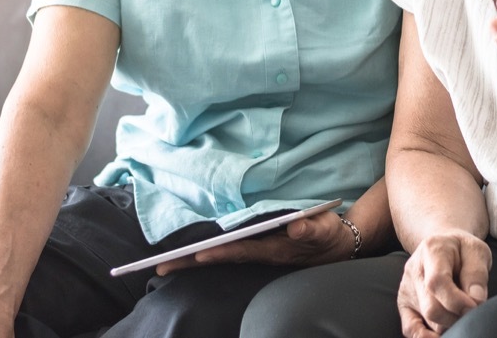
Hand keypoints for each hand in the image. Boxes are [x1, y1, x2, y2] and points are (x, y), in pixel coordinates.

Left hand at [155, 211, 353, 274]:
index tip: (199, 254)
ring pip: (220, 257)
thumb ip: (311, 229)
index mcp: (273, 249)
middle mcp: (259, 253)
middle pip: (221, 258)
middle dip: (192, 262)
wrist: (335, 245)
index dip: (221, 253)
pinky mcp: (255, 247)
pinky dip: (207, 253)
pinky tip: (190, 254)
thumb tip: (296, 227)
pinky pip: (226, 252)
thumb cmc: (327, 234)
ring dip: (193, 260)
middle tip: (160, 268)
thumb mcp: (324, 229)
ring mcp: (255, 252)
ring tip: (165, 264)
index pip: (241, 251)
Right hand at [397, 231, 489, 337]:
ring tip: (461, 313)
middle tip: (472, 312)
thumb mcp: (476, 251)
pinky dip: (426, 337)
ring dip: (449, 324)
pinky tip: (441, 337)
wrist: (443, 244)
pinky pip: (410, 329)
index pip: (437, 282)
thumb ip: (477, 274)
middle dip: (456, 317)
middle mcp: (414, 270)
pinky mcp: (405, 304)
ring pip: (426, 320)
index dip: (457, 301)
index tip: (475, 306)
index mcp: (432, 250)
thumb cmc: (462, 250)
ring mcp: (407, 288)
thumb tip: (476, 301)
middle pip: (431, 308)